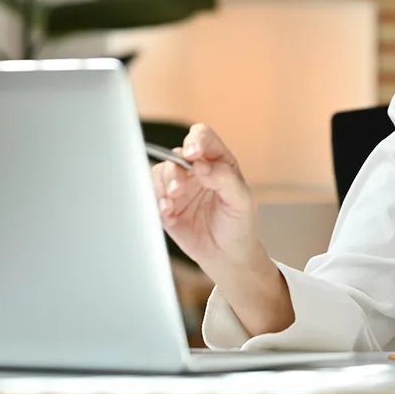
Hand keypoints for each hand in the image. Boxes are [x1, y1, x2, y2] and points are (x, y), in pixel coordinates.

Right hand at [151, 123, 263, 277]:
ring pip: (161, 172)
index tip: (193, 153)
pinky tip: (167, 211)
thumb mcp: (242, 201)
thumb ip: (225, 179)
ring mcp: (180, 187)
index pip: (203, 137)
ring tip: (171, 200)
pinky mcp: (166, 206)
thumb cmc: (239, 224)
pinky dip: (156, 201)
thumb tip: (201, 165)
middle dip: (176, 170)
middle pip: (177, 155)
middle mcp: (196, 170)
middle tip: (179, 188)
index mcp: (218, 162)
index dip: (196, 139)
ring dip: (164, 184)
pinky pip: (152, 195)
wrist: (227, 256)